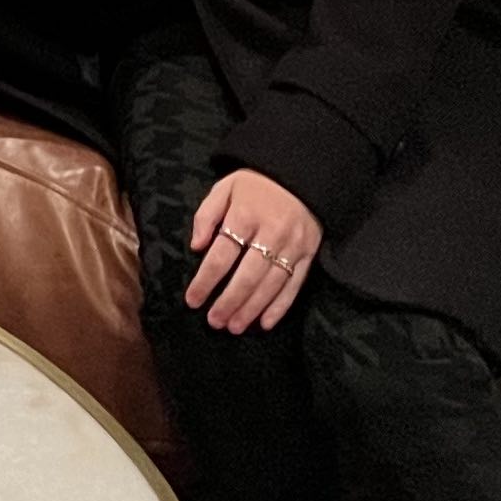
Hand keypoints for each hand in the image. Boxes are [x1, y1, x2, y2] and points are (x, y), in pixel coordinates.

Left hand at [186, 167, 320, 334]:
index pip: (221, 255)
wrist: (301, 174)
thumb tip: (196, 246)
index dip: (205, 281)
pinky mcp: (308, 254)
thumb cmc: (257, 183)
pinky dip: (280, 307)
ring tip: (234, 326)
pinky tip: (265, 323)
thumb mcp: (225, 187)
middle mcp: (271, 233)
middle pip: (247, 276)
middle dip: (228, 302)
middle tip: (214, 322)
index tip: (192, 300)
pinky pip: (294, 286)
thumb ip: (207, 215)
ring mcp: (292, 246)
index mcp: (245, 215)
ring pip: (270, 285)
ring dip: (251, 309)